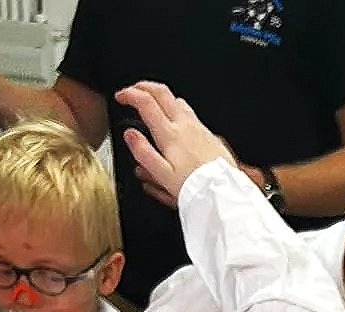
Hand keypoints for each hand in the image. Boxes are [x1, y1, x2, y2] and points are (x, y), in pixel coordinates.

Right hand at [115, 81, 235, 206]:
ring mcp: (200, 129)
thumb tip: (130, 135)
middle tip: (133, 91)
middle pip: (163, 92)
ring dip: (162, 98)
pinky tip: (175, 122)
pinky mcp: (211, 135)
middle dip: (144, 86)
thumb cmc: (195, 187)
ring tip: (152, 104)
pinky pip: (192, 115)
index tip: (121, 97)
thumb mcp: (162, 174)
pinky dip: (177, 111)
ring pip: (178, 101)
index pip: (146, 102)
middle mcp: (186, 126)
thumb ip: (142, 152)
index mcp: (170, 135)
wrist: (223, 193)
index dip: (129, 94)